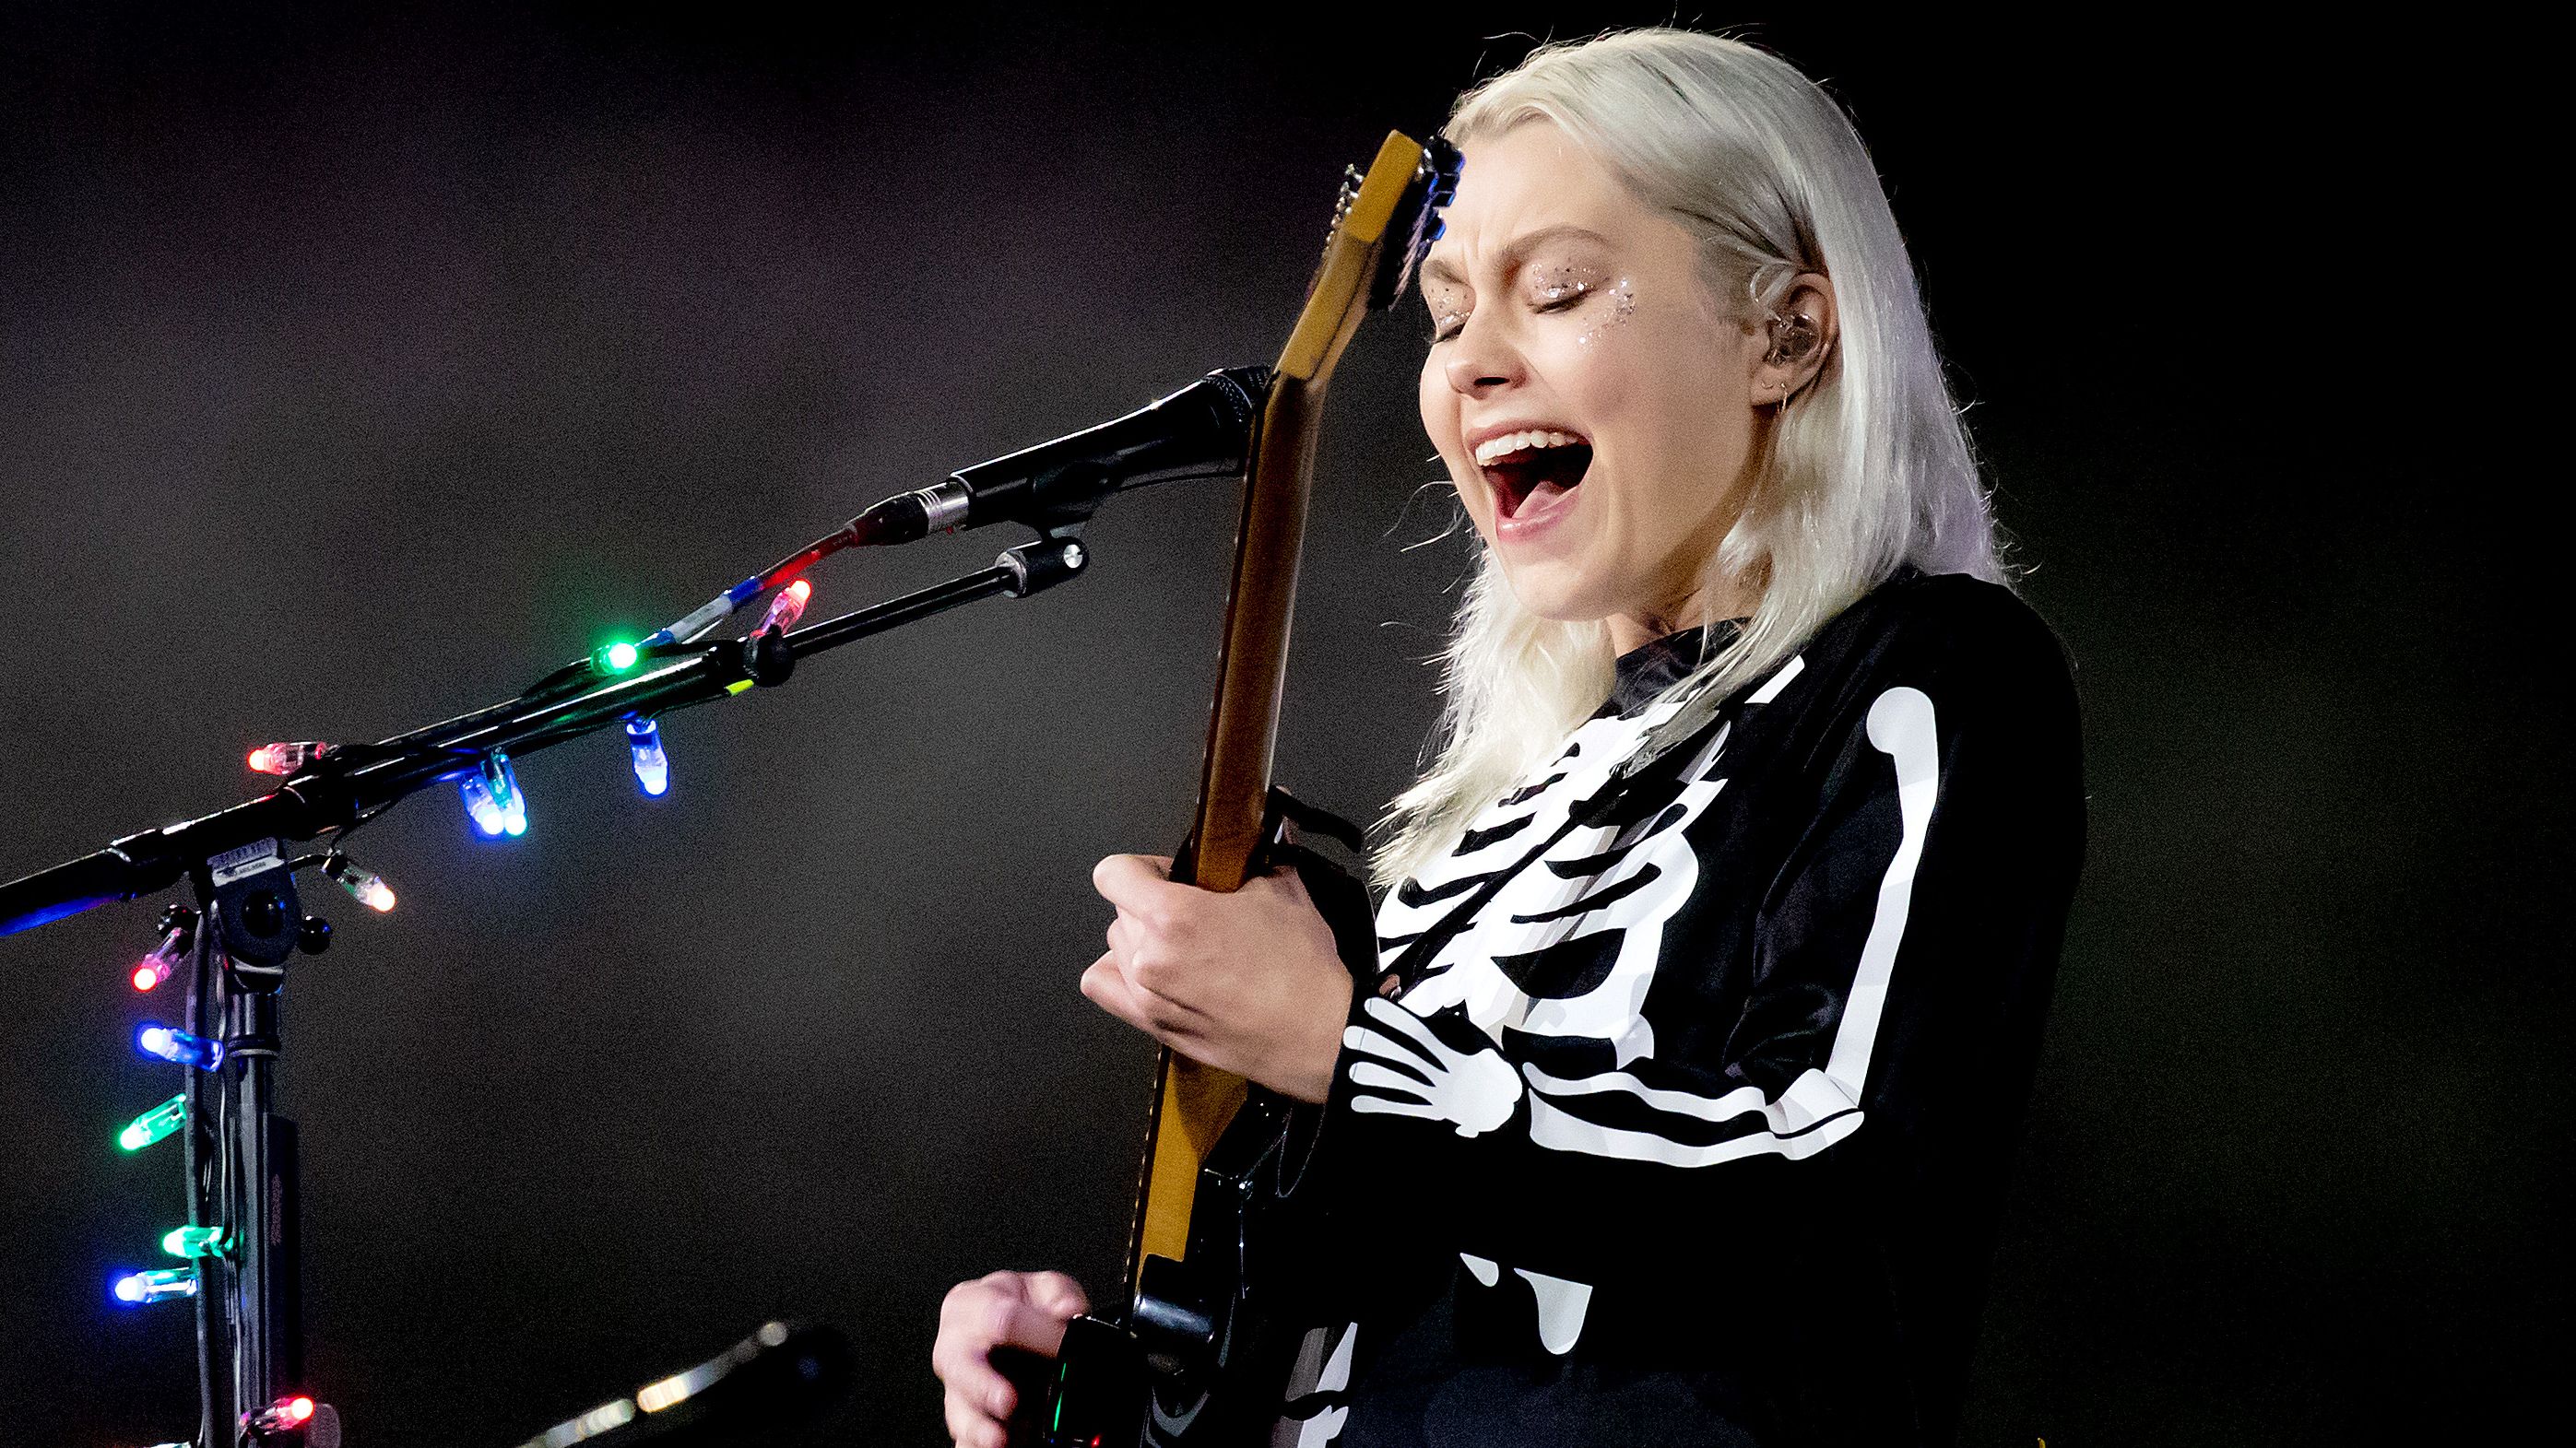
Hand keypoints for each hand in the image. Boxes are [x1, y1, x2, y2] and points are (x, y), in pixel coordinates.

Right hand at [932, 1269, 1088, 1447]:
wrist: (1015, 1332)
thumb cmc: (1023, 1308)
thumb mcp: (1046, 1289)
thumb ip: (1060, 1295)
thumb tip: (1070, 1311)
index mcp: (970, 1304)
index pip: (999, 1317)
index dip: (1033, 1334)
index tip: (1061, 1346)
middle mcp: (955, 1345)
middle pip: (960, 1365)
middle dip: (983, 1386)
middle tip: (1008, 1402)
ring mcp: (956, 1385)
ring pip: (958, 1408)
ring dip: (978, 1426)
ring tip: (999, 1439)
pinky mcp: (964, 1417)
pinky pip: (963, 1435)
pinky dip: (975, 1442)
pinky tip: (992, 1445)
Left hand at [1080, 853, 1355, 1102]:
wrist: (1318, 1034)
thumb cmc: (1303, 974)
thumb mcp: (1285, 893)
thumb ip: (1260, 855)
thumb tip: (1266, 829)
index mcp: (1174, 917)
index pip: (1113, 873)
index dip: (1142, 866)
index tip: (1168, 874)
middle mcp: (1150, 958)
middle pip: (1120, 911)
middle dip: (1152, 904)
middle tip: (1193, 911)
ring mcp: (1148, 997)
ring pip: (1117, 948)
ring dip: (1142, 940)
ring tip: (1185, 947)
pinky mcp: (1155, 1026)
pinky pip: (1104, 989)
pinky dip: (1119, 975)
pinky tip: (1150, 972)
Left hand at [1343, 994, 1522, 1136]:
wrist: (1511, 1112)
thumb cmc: (1495, 1074)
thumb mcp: (1484, 1050)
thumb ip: (1460, 1035)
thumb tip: (1442, 1020)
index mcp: (1455, 1056)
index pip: (1420, 1033)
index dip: (1395, 1019)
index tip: (1371, 1005)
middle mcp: (1444, 1076)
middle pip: (1406, 1058)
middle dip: (1378, 1046)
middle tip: (1350, 1034)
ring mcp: (1438, 1097)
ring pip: (1402, 1085)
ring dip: (1376, 1078)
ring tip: (1351, 1071)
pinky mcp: (1435, 1113)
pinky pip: (1405, 1110)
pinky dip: (1381, 1106)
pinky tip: (1357, 1103)